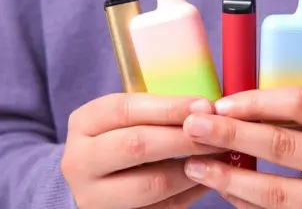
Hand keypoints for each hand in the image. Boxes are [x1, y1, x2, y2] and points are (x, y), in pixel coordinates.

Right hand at [62, 93, 221, 208]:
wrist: (96, 177)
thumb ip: (158, 110)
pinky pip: (163, 208)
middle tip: (218, 133)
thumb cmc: (122, 136)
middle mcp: (80, 161)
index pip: (125, 110)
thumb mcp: (127, 117)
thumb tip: (205, 108)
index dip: (169, 107)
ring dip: (194, 168)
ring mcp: (94, 196)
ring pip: (153, 184)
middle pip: (137, 146)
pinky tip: (209, 177)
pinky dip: (191, 191)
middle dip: (185, 138)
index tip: (204, 105)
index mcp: (84, 124)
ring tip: (219, 155)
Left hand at [182, 87, 301, 208]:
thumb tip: (241, 106)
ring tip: (194, 166)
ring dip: (229, 180)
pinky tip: (225, 191)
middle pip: (282, 147)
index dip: (255, 102)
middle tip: (192, 127)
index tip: (221, 103)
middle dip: (230, 136)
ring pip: (276, 195)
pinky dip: (247, 205)